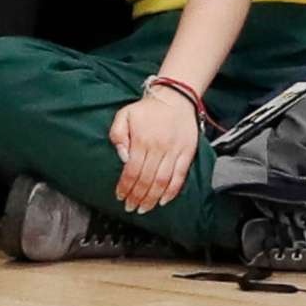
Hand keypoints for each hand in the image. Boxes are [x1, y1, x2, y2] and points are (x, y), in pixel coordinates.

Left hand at [109, 90, 200, 212]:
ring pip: (162, 181)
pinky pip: (180, 176)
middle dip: (137, 197)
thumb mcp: (124, 115)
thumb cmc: (148, 109)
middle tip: (130, 208)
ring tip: (144, 208)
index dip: (125, 187)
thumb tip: (122, 157)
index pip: (132, 171)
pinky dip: (172, 191)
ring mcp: (174, 151)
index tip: (120, 197)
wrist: (175, 97)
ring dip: (152, 198)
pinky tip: (164, 200)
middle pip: (146, 180)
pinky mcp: (187, 153)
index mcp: (142, 140)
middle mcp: (159, 147)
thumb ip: (118, 135)